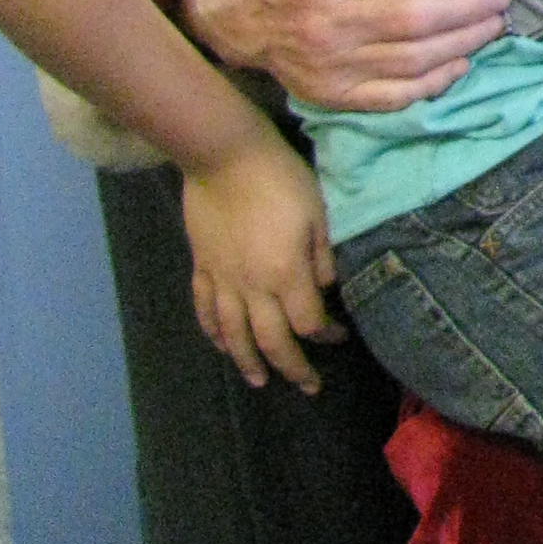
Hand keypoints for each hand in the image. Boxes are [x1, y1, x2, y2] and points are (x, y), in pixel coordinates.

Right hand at [181, 136, 345, 392]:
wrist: (225, 157)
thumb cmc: (281, 180)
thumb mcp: (318, 214)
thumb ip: (324, 258)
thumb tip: (328, 292)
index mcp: (286, 274)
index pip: (308, 322)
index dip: (327, 335)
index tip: (340, 336)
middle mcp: (252, 287)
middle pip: (271, 340)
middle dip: (291, 367)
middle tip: (308, 386)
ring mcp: (223, 279)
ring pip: (233, 334)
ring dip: (247, 361)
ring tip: (259, 381)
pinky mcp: (202, 268)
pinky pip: (205, 310)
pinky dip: (213, 332)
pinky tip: (221, 344)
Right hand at [184, 0, 507, 109]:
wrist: (226, 16)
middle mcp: (327, 24)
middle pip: (413, 20)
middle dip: (467, 9)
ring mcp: (331, 65)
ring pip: (411, 60)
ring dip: (461, 44)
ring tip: (493, 26)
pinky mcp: (334, 94)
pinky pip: (392, 96)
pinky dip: (432, 84)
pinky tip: (460, 65)